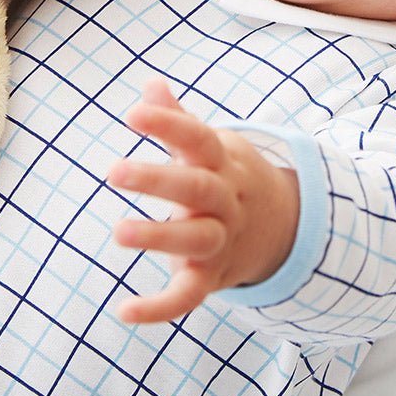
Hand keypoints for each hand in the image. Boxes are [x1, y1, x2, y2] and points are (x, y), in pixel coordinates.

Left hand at [108, 79, 299, 324]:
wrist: (281, 226)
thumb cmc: (227, 176)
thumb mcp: (212, 144)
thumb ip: (178, 119)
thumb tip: (151, 84)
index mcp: (222, 160)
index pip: (196, 137)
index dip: (168, 124)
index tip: (132, 114)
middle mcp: (224, 200)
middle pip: (196, 187)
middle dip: (156, 179)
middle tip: (113, 170)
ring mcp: (220, 240)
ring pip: (194, 240)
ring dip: (158, 237)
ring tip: (118, 231)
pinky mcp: (211, 278)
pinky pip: (189, 297)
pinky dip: (159, 309)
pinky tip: (124, 311)